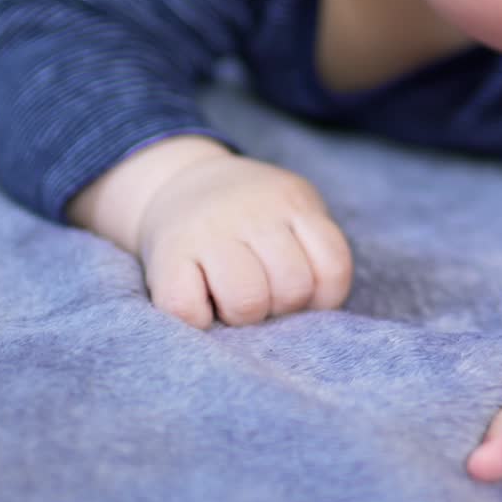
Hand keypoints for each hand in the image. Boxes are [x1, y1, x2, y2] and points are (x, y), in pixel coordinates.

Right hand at [135, 151, 353, 328]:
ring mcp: (209, 232)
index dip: (323, 296)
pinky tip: (201, 304)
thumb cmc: (250, 214)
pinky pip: (189, 310)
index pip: (334, 266)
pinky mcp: (167, 256)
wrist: (181, 182)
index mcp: (293, 203)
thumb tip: (314, 309)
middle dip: (282, 306)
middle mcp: (254, 213)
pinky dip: (198, 320)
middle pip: (292, 288)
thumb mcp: (292, 210)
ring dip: (243, 316)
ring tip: (232, 300)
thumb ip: (312, 248)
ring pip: (247, 302)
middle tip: (263, 294)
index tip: (303, 292)